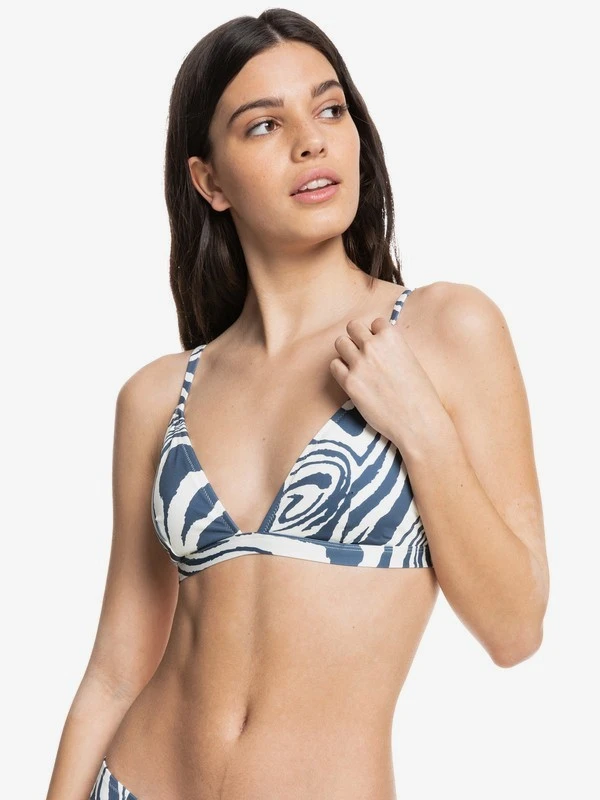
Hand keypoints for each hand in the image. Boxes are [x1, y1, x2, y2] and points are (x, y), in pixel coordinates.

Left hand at [329, 315, 443, 444]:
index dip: (376, 334)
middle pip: (353, 327)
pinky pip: (334, 365)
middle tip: (364, 353)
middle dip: (357, 338)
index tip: (379, 347)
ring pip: (340, 343)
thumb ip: (392, 349)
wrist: (417, 421)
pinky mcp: (349, 383)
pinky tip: (352, 378)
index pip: (375, 323)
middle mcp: (373, 346)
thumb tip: (378, 345)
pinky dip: (340, 369)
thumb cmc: (420, 394)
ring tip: (356, 365)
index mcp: (392, 337)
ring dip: (346, 351)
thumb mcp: (411, 360)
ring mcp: (359, 364)